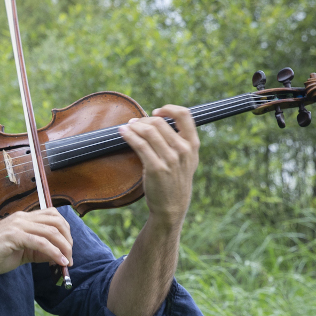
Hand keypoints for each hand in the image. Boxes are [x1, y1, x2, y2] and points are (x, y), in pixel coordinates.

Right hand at [0, 207, 72, 297]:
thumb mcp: (19, 252)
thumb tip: (56, 256)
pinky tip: (59, 262)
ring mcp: (18, 225)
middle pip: (57, 221)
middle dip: (68, 239)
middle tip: (69, 256)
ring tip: (66, 262)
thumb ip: (37, 251)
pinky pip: (42, 243)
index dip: (65, 231)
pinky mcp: (14, 236)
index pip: (52, 216)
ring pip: (52, 231)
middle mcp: (22, 218)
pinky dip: (54, 253)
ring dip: (64, 247)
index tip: (67, 249)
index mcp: (22, 219)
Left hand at [119, 106, 198, 230]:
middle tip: (135, 122)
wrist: (172, 206)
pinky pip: (140, 145)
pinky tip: (122, 133)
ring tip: (127, 127)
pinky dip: (129, 136)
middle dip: (144, 120)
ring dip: (134, 126)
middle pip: (160, 123)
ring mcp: (170, 159)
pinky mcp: (155, 168)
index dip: (168, 109)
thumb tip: (159, 122)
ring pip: (149, 132)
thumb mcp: (186, 160)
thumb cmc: (175, 181)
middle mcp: (183, 150)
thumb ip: (179, 141)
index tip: (157, 112)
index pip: (184, 115)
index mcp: (192, 145)